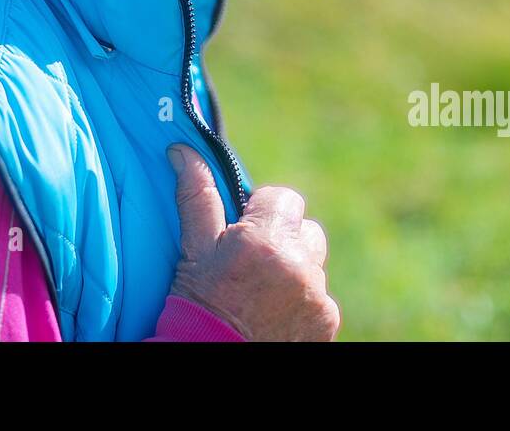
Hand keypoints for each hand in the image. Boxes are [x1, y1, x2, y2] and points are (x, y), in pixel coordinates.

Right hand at [166, 143, 339, 340]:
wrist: (210, 359)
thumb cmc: (197, 307)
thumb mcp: (194, 252)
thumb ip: (197, 198)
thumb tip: (182, 150)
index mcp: (265, 240)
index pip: (284, 198)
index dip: (262, 211)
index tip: (244, 231)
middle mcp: (298, 265)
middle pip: (305, 229)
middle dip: (283, 238)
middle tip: (253, 262)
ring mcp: (317, 296)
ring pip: (314, 263)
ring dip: (295, 268)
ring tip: (262, 289)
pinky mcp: (327, 322)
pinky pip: (321, 295)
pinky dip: (303, 300)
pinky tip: (274, 311)